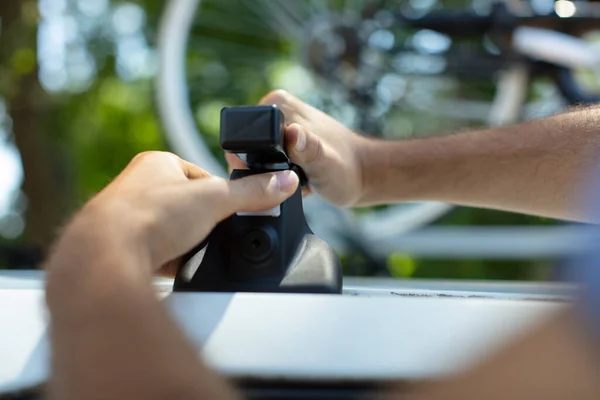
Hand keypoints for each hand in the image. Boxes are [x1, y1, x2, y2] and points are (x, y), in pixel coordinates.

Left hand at [46, 151, 298, 278]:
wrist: (105, 255)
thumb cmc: (151, 214)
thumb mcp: (214, 199)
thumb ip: (252, 192)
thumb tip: (285, 181)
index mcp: (158, 163)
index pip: (202, 177)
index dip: (220, 196)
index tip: (229, 211)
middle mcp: (138, 186)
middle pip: (189, 206)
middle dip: (202, 223)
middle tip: (210, 234)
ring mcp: (127, 216)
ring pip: (173, 231)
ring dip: (186, 243)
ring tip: (189, 250)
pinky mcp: (122, 245)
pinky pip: (157, 252)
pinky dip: (169, 260)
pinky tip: (172, 265)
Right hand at [226, 90, 368, 206]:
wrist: (363, 175)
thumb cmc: (347, 171)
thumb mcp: (326, 164)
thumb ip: (309, 149)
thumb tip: (293, 133)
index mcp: (278, 105)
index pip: (244, 136)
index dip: (255, 165)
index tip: (284, 177)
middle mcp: (274, 108)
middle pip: (245, 149)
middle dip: (264, 173)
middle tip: (296, 179)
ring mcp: (278, 122)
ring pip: (253, 159)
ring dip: (272, 177)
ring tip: (299, 179)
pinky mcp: (282, 137)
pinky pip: (265, 163)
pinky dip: (279, 177)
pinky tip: (298, 179)